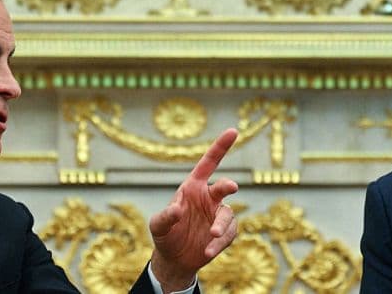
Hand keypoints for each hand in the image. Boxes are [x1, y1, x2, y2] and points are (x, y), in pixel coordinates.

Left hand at [148, 128, 238, 291]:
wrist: (174, 260)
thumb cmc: (166, 235)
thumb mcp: (158, 226)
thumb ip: (165, 216)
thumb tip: (178, 209)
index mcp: (193, 187)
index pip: (209, 163)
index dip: (221, 147)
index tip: (233, 131)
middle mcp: (209, 198)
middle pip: (223, 187)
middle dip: (227, 185)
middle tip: (231, 187)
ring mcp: (218, 215)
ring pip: (228, 215)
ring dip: (221, 225)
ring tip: (212, 236)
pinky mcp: (225, 233)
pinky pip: (229, 234)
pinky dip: (219, 243)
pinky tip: (207, 251)